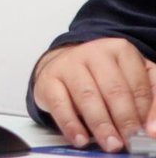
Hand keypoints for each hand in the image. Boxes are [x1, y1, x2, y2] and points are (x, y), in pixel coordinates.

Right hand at [33, 38, 155, 151]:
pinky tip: (81, 139)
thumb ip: (149, 101)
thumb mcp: (132, 80)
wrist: (64, 66)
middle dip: (125, 120)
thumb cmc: (104, 76)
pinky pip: (60, 104)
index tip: (149, 134)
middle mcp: (94, 53)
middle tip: (130, 142)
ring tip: (111, 144)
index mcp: (120, 50)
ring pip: (88, 97)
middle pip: (114, 90)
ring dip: (101, 125)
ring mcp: (68, 64)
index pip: (140, 85)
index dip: (148, 113)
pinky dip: (71, 125)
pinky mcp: (48, 79)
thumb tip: (152, 130)